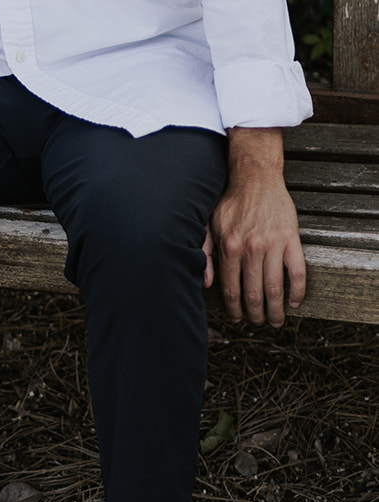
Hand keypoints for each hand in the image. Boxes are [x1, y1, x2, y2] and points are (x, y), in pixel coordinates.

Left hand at [209, 127, 305, 326]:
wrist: (255, 178)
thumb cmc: (231, 201)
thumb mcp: (209, 224)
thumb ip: (204, 253)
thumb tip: (206, 282)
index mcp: (229, 247)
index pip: (231, 289)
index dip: (234, 309)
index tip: (237, 318)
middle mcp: (250, 249)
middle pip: (254, 294)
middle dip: (255, 315)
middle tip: (258, 323)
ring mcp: (272, 245)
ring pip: (275, 289)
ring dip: (275, 310)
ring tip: (275, 320)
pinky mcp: (291, 239)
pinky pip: (297, 272)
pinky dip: (297, 291)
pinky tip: (294, 301)